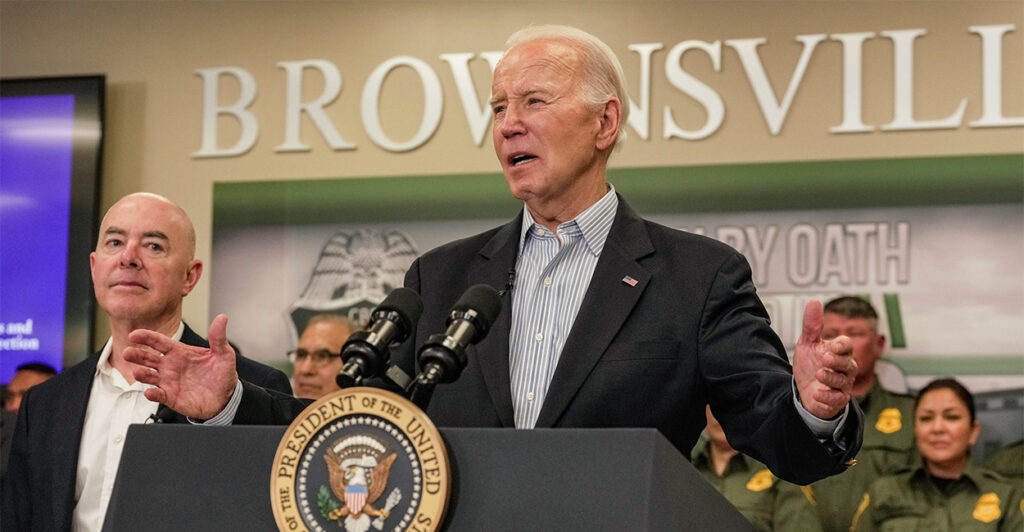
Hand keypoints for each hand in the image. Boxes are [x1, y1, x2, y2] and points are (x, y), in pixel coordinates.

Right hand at [123, 314, 238, 419]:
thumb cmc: (221, 374)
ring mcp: (168, 381)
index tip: (134, 334)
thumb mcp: (224, 354)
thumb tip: (222, 318)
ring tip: (137, 372)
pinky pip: (158, 395)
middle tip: (127, 352)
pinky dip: (153, 394)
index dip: (146, 337)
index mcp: (179, 352)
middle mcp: (170, 366)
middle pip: (148, 358)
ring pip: (149, 376)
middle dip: (136, 354)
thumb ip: (218, 337)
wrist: (226, 397)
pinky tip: (150, 392)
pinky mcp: (171, 397)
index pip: (159, 341)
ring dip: (141, 374)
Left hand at [792, 300, 856, 418]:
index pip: (847, 345)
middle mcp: (845, 368)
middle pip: (848, 363)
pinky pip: (837, 399)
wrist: (804, 390)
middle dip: (837, 361)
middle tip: (824, 359)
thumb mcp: (807, 343)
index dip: (842, 345)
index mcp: (840, 352)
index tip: (832, 345)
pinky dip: (827, 396)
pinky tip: (816, 393)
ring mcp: (843, 385)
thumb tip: (814, 302)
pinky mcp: (838, 400)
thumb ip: (812, 325)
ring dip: (831, 378)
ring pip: (843, 381)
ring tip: (819, 374)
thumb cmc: (810, 364)